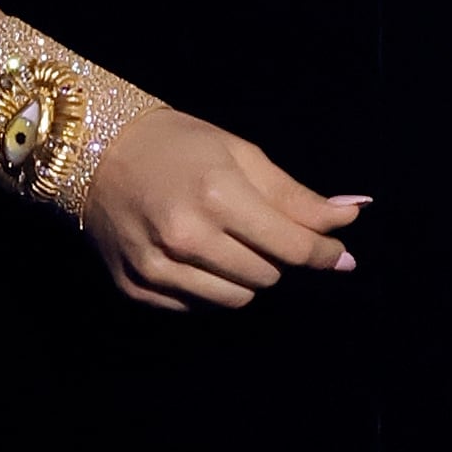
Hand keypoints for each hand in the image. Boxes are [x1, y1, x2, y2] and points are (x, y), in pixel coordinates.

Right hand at [75, 111, 364, 312]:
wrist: (96, 151)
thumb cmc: (178, 145)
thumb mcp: (241, 155)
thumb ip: (297, 196)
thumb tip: (354, 216)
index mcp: (217, 195)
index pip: (293, 248)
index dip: (325, 254)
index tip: (339, 254)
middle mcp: (187, 237)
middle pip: (268, 277)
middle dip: (276, 256)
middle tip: (257, 227)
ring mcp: (158, 267)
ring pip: (236, 299)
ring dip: (245, 276)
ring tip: (226, 241)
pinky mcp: (137, 288)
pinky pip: (198, 307)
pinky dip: (209, 286)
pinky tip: (194, 255)